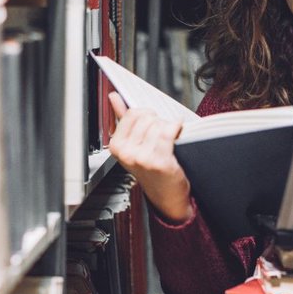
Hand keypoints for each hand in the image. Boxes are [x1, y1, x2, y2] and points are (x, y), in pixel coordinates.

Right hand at [107, 92, 193, 222]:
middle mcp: (127, 153)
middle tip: (161, 134)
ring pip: (159, 124)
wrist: (166, 195)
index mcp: (116, 146)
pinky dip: (177, 127)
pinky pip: (169, 132)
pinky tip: (178, 132)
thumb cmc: (151, 169)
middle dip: (158, 122)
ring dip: (168, 127)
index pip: (132, 114)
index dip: (147, 115)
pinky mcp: (159, 162)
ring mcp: (142, 158)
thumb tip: (114, 98)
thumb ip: (122, 118)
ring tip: (169, 140)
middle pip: (147, 118)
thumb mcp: (133, 145)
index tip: (152, 123)